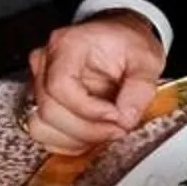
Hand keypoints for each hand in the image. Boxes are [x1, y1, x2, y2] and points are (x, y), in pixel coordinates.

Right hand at [24, 12, 165, 155]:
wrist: (122, 43)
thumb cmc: (128, 44)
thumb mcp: (146, 59)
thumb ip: (140, 89)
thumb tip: (126, 118)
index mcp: (67, 46)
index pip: (61, 87)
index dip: (89, 111)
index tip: (116, 115)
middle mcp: (46, 63)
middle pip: (49, 111)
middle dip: (88, 130)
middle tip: (118, 128)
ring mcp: (40, 83)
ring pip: (42, 126)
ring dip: (77, 139)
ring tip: (106, 131)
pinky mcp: (43, 102)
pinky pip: (44, 133)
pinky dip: (69, 142)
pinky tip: (92, 135)